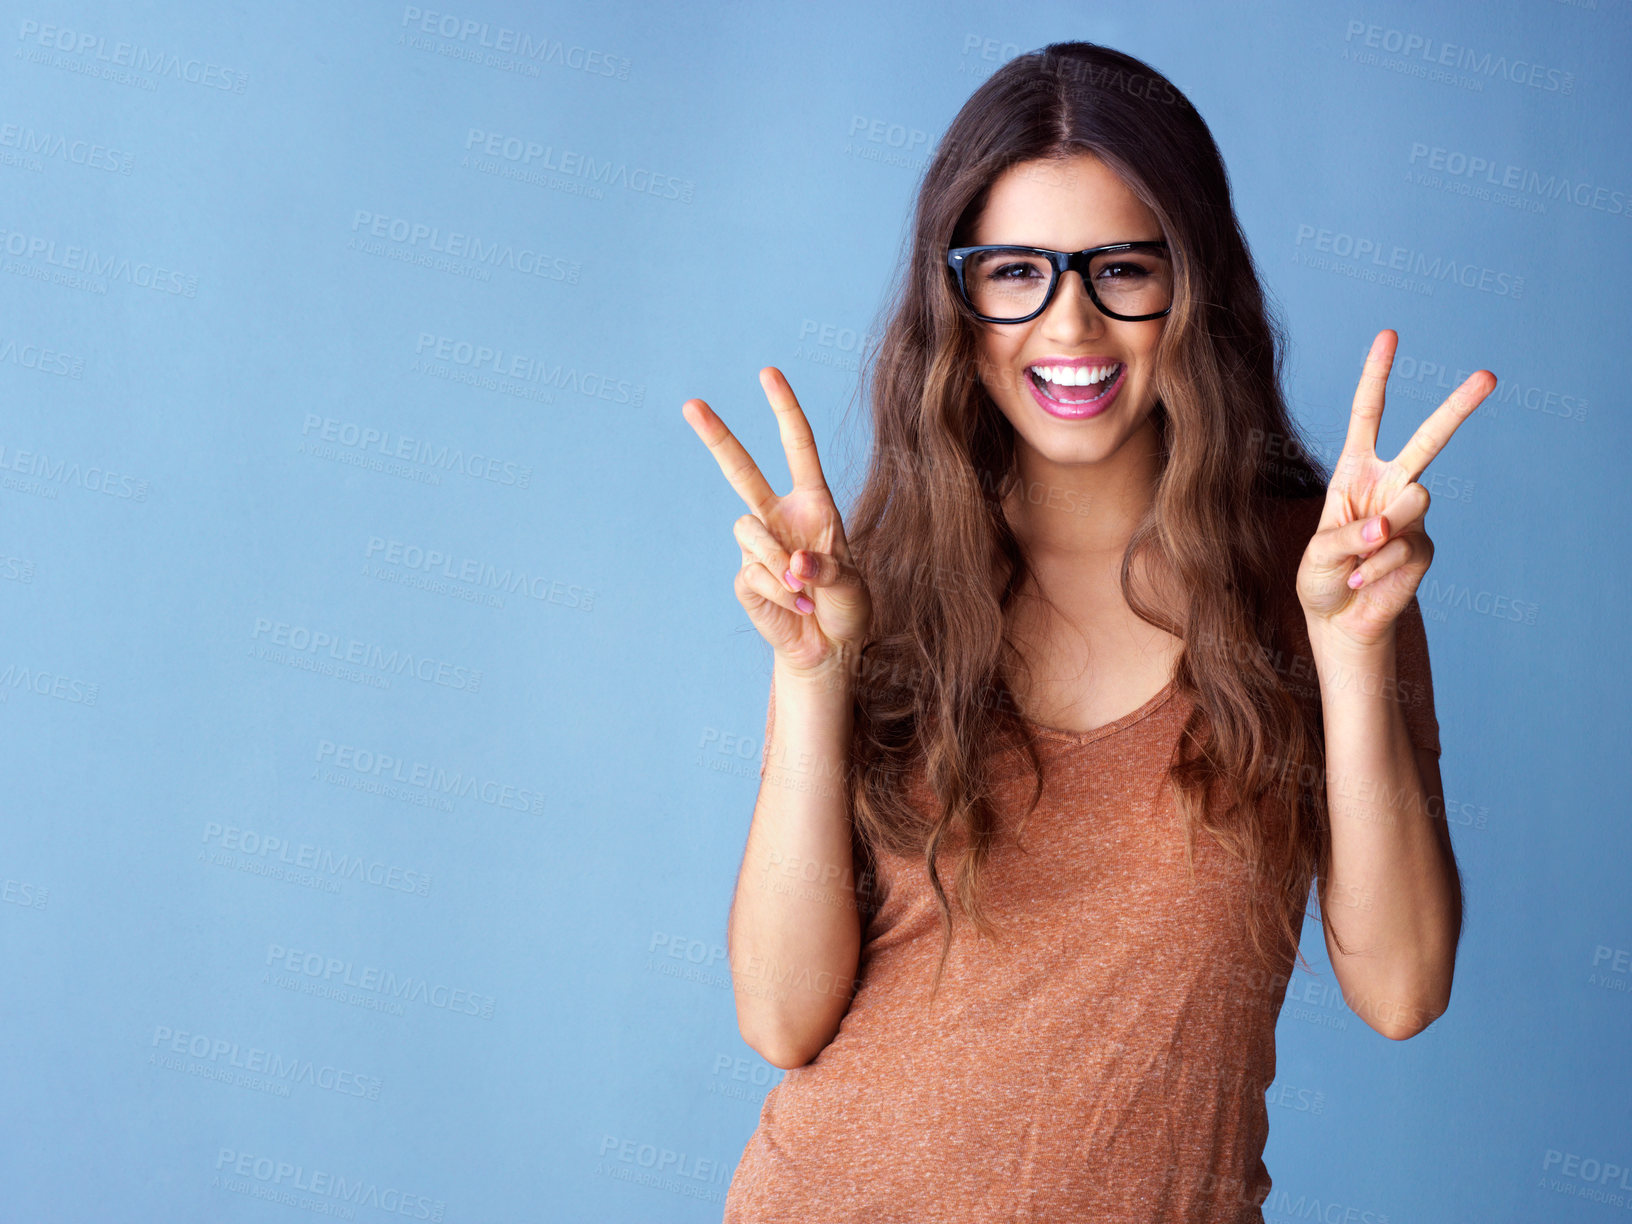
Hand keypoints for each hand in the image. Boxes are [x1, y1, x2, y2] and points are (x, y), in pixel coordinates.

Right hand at [683, 367, 872, 681]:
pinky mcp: (744, 576)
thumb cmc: (848, 609)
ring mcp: (758, 545)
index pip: (797, 448)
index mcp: (814, 503)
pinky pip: (753, 573)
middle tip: (691, 404)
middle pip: (741, 469)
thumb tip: (791, 563)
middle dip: (717, 436)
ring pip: (749, 532)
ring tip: (806, 593)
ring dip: (780, 565)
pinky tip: (797, 607)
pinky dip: (780, 593)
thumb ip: (827, 570)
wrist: (827, 648)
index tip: (768, 373)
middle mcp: (781, 516)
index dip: (784, 410)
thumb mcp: (853, 587)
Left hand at [1297, 329, 1494, 651]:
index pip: (1369, 415)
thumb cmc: (1321, 578)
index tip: (1390, 335)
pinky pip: (1403, 548)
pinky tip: (1363, 583)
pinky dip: (1376, 570)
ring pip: (1414, 500)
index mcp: (1356, 471)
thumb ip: (1345, 537)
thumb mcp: (1316, 554)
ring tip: (1355, 561)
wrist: (1339, 619)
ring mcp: (1411, 515)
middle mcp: (1388, 485)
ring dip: (1378, 535)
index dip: (1377, 376)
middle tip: (1489, 375)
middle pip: (1428, 439)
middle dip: (1458, 408)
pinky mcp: (1423, 547)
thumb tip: (1387, 527)